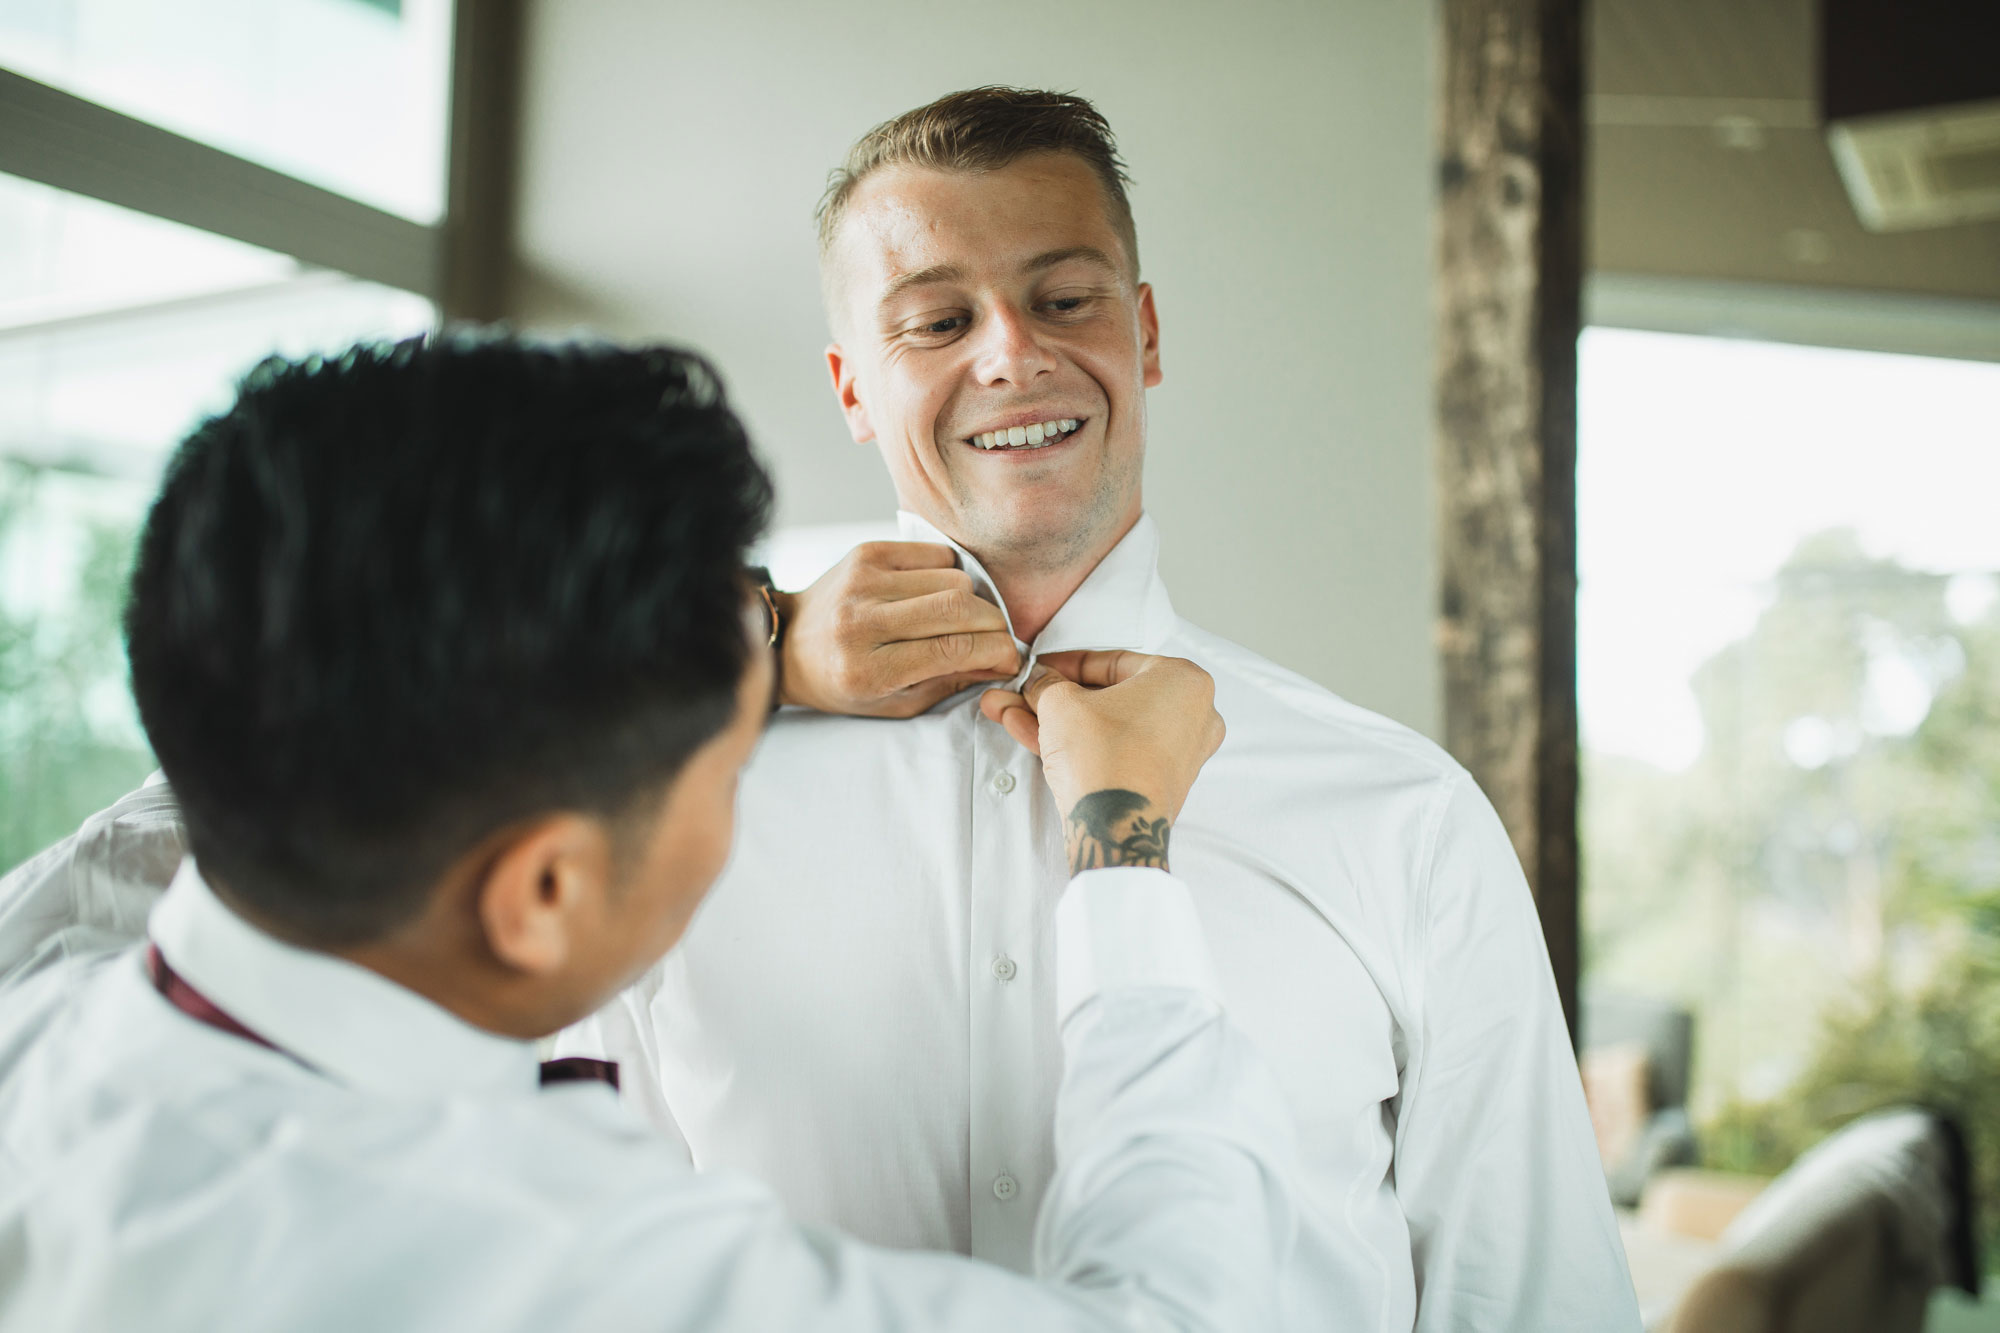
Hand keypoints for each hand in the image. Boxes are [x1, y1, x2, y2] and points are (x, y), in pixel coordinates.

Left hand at [777, 542, 1022, 716]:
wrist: (790, 644)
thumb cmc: (845, 681)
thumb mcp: (897, 702)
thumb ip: (951, 683)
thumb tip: (1002, 661)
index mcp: (867, 670)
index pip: (952, 650)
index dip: (995, 652)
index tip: (1010, 658)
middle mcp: (861, 622)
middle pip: (958, 609)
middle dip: (994, 625)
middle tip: (998, 637)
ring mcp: (862, 581)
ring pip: (952, 578)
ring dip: (972, 600)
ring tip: (964, 618)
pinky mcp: (866, 553)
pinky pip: (934, 554)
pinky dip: (949, 574)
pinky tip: (938, 593)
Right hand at [980, 651, 1224, 872]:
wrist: (1114, 823)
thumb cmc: (1104, 753)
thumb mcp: (1061, 702)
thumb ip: (1048, 683)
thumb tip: (1038, 680)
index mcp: (1182, 680)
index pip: (1114, 661)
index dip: (1067, 663)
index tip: (1042, 668)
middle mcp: (1191, 715)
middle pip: (1108, 698)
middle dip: (1056, 698)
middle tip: (1025, 693)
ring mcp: (1178, 753)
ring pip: (1105, 727)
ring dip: (1056, 722)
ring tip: (1011, 714)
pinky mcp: (1159, 784)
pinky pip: (1114, 752)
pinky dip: (1077, 745)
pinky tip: (1031, 735)